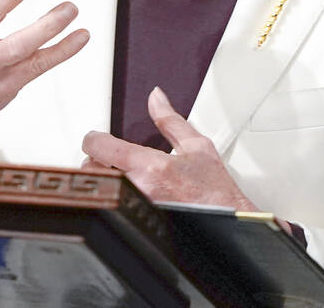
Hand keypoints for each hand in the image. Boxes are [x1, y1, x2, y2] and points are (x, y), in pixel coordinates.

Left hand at [82, 87, 257, 209]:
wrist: (230, 225)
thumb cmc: (216, 191)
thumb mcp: (197, 146)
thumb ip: (170, 120)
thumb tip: (156, 98)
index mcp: (151, 166)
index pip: (100, 147)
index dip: (94, 139)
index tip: (96, 139)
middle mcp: (138, 189)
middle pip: (93, 170)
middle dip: (97, 162)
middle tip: (109, 160)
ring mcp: (135, 209)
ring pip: (102, 190)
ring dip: (106, 182)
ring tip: (121, 178)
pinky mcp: (136, 223)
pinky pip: (115, 207)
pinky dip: (116, 199)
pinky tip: (130, 197)